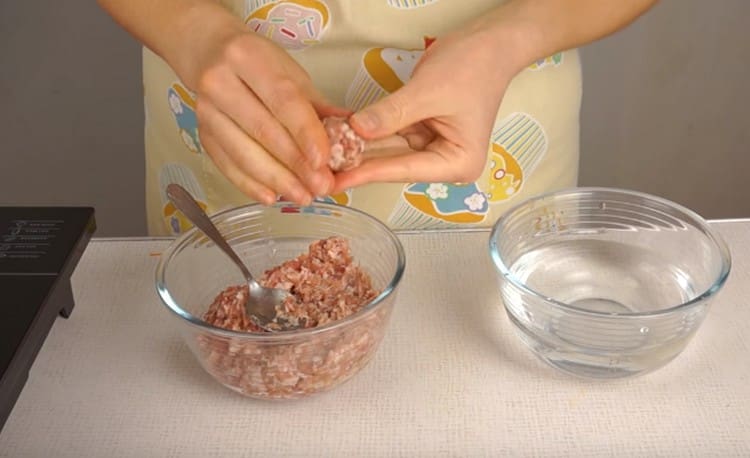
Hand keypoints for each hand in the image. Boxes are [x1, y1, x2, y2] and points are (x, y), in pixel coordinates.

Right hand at [179, 9, 346, 204]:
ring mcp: (206, 111)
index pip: (283, 100)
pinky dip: (251, 185)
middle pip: (263, 130)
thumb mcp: (291, 73)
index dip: (305, 133)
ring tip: (304, 196)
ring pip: (244, 153)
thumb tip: (351, 134)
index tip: (324, 161)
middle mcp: (220, 82)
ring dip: (277, 180)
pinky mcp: (201, 134)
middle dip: (295, 164)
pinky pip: (227, 165)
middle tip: (321, 186)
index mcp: (247, 57)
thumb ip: (317, 106)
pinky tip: (273, 196)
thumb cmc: (258, 63)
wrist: (210, 54)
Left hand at [332, 20, 525, 191]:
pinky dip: (366, 133)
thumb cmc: (472, 67)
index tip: (336, 181)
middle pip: (393, 165)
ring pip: (387, 151)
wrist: (490, 43)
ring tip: (321, 157)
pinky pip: (389, 134)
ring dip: (356, 149)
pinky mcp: (420, 132)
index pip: (403, 169)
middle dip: (357, 164)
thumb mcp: (428, 92)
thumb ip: (390, 114)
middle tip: (319, 174)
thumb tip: (355, 131)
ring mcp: (431, 148)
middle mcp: (444, 162)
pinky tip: (338, 136)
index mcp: (457, 163)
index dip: (367, 173)